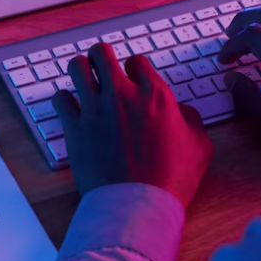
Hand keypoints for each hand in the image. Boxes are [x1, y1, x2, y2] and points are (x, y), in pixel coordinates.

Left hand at [51, 43, 213, 208]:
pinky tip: (71, 109)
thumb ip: (192, 121)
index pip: (137, 60)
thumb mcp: (199, 148)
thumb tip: (183, 113)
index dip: (134, 68)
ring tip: (84, 81)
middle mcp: (123, 95)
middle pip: (102, 53)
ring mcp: (96, 110)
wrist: (138, 207)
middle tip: (102, 69)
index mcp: (155, 96)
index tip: (132, 79)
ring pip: (77, 66)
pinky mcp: (75, 128)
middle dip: (101, 58)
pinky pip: (60, 98)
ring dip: (80, 71)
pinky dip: (64, 100)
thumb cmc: (170, 181)